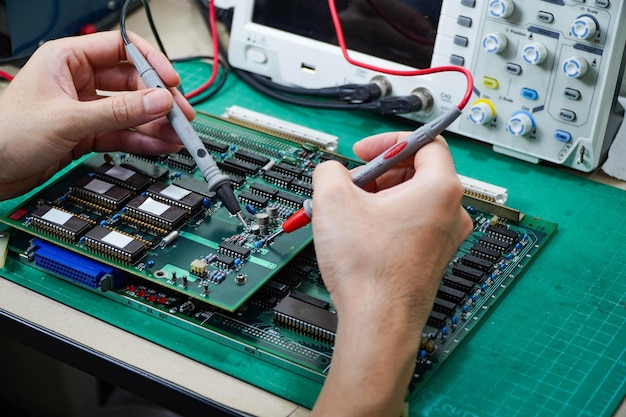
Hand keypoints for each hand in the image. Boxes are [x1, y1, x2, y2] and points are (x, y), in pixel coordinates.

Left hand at [0, 31, 192, 199]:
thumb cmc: (7, 134)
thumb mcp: (69, 119)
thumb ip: (118, 111)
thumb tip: (158, 101)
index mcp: (67, 59)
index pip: (121, 49)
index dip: (150, 63)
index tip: (170, 82)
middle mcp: (79, 80)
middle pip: (132, 83)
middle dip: (158, 100)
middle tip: (181, 115)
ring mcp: (86, 108)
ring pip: (131, 111)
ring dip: (155, 123)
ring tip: (178, 135)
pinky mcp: (88, 133)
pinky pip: (124, 132)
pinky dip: (143, 140)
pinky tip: (161, 145)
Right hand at [311, 133, 471, 416]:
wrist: (378, 323)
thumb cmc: (369, 271)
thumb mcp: (333, 200)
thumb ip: (330, 170)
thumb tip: (331, 171)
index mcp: (440, 189)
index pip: (425, 142)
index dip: (388, 141)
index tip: (365, 152)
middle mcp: (451, 213)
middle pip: (417, 171)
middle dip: (379, 172)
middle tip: (352, 184)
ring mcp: (444, 238)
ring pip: (411, 199)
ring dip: (379, 197)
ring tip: (349, 213)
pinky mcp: (432, 258)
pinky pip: (410, 224)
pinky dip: (386, 220)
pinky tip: (359, 234)